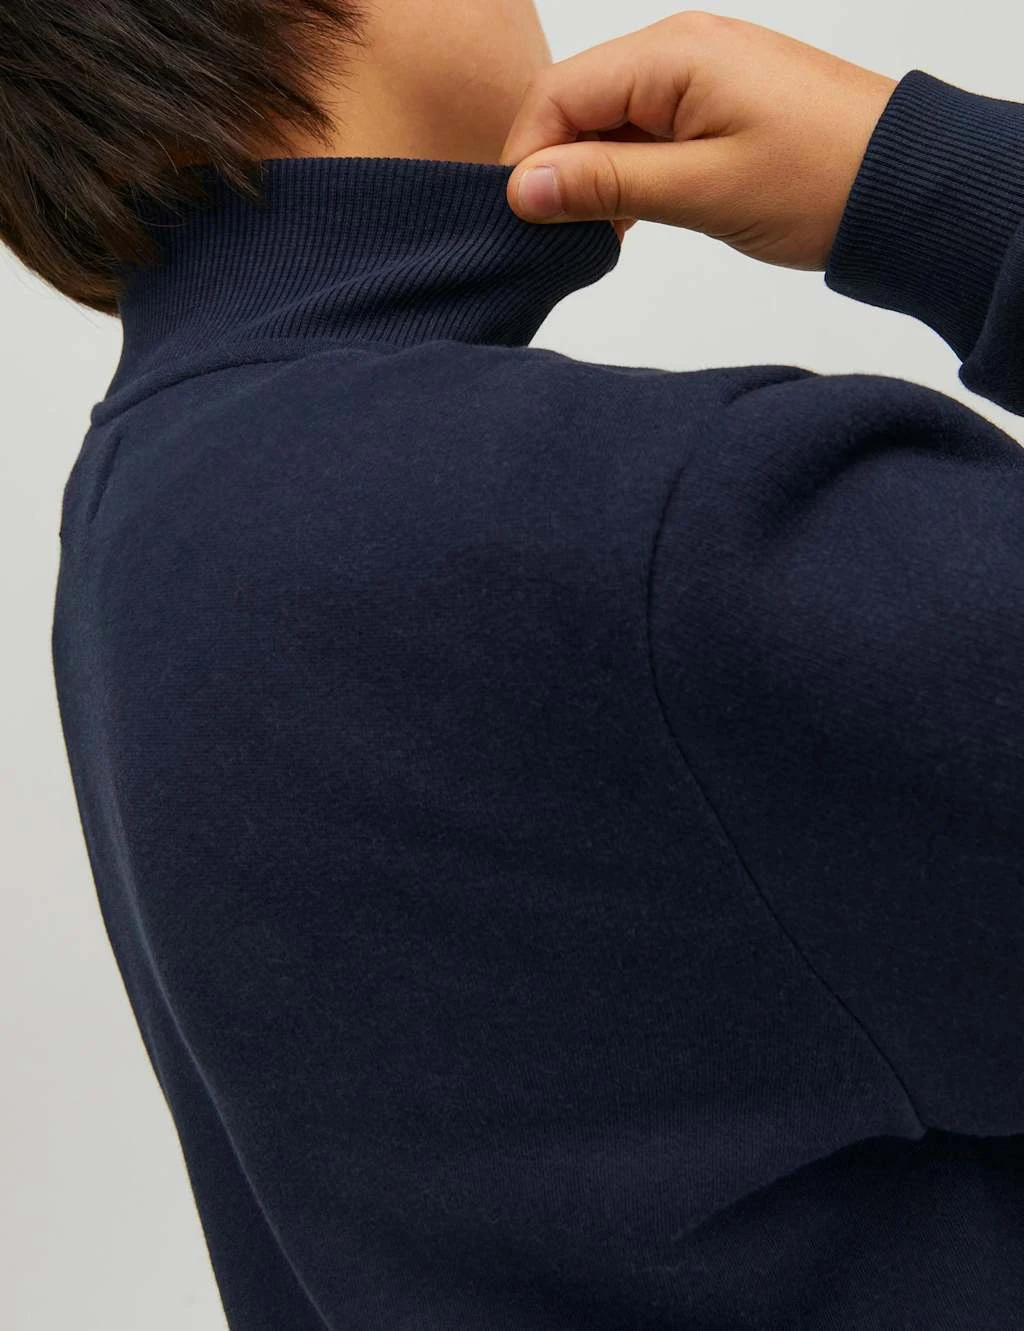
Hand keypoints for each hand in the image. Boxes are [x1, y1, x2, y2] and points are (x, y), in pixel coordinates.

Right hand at [499, 11, 898, 269]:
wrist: (908, 185)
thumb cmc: (820, 180)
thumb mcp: (702, 190)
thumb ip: (607, 183)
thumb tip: (523, 189)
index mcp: (672, 54)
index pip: (558, 95)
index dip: (527, 159)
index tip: (524, 224)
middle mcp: (679, 51)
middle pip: (577, 105)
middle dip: (556, 169)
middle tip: (559, 238)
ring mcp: (698, 77)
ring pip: (608, 123)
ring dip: (592, 177)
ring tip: (601, 236)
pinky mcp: (715, 107)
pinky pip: (644, 134)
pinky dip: (627, 176)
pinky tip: (631, 221)